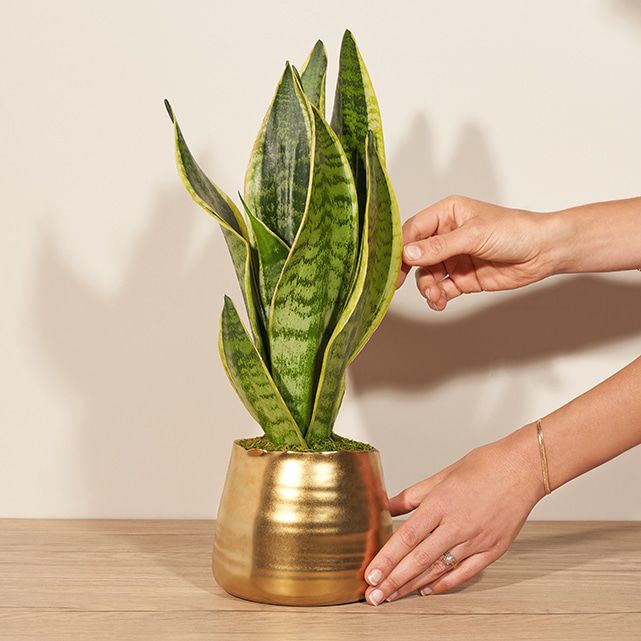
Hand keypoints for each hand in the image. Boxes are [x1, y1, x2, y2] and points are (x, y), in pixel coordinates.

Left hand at [364, 427, 543, 604]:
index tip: (370, 575)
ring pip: (439, 569)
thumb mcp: (441, 476)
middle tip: (374, 596)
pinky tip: (427, 590)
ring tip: (393, 596)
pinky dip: (445, 584)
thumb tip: (386, 505)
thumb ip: (412, 495)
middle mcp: (457, 525)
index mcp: (441, 503)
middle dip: (393, 580)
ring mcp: (477, 540)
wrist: (522, 468)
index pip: (407, 537)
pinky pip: (465, 573)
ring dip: (413, 585)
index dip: (387, 559)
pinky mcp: (493, 550)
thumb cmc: (483, 466)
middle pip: (419, 559)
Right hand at [397, 195, 562, 309]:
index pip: (413, 230)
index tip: (392, 264)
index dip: (400, 247)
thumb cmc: (514, 231)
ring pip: (427, 275)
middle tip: (398, 285)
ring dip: (426, 287)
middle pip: (415, 255)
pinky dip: (437, 296)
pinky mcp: (462, 278)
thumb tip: (409, 253)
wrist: (543, 252)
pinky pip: (441, 288)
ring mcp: (454, 258)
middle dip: (408, 271)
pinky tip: (439, 301)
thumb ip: (439, 246)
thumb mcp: (473, 235)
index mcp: (446, 214)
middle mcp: (446, 235)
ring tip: (435, 295)